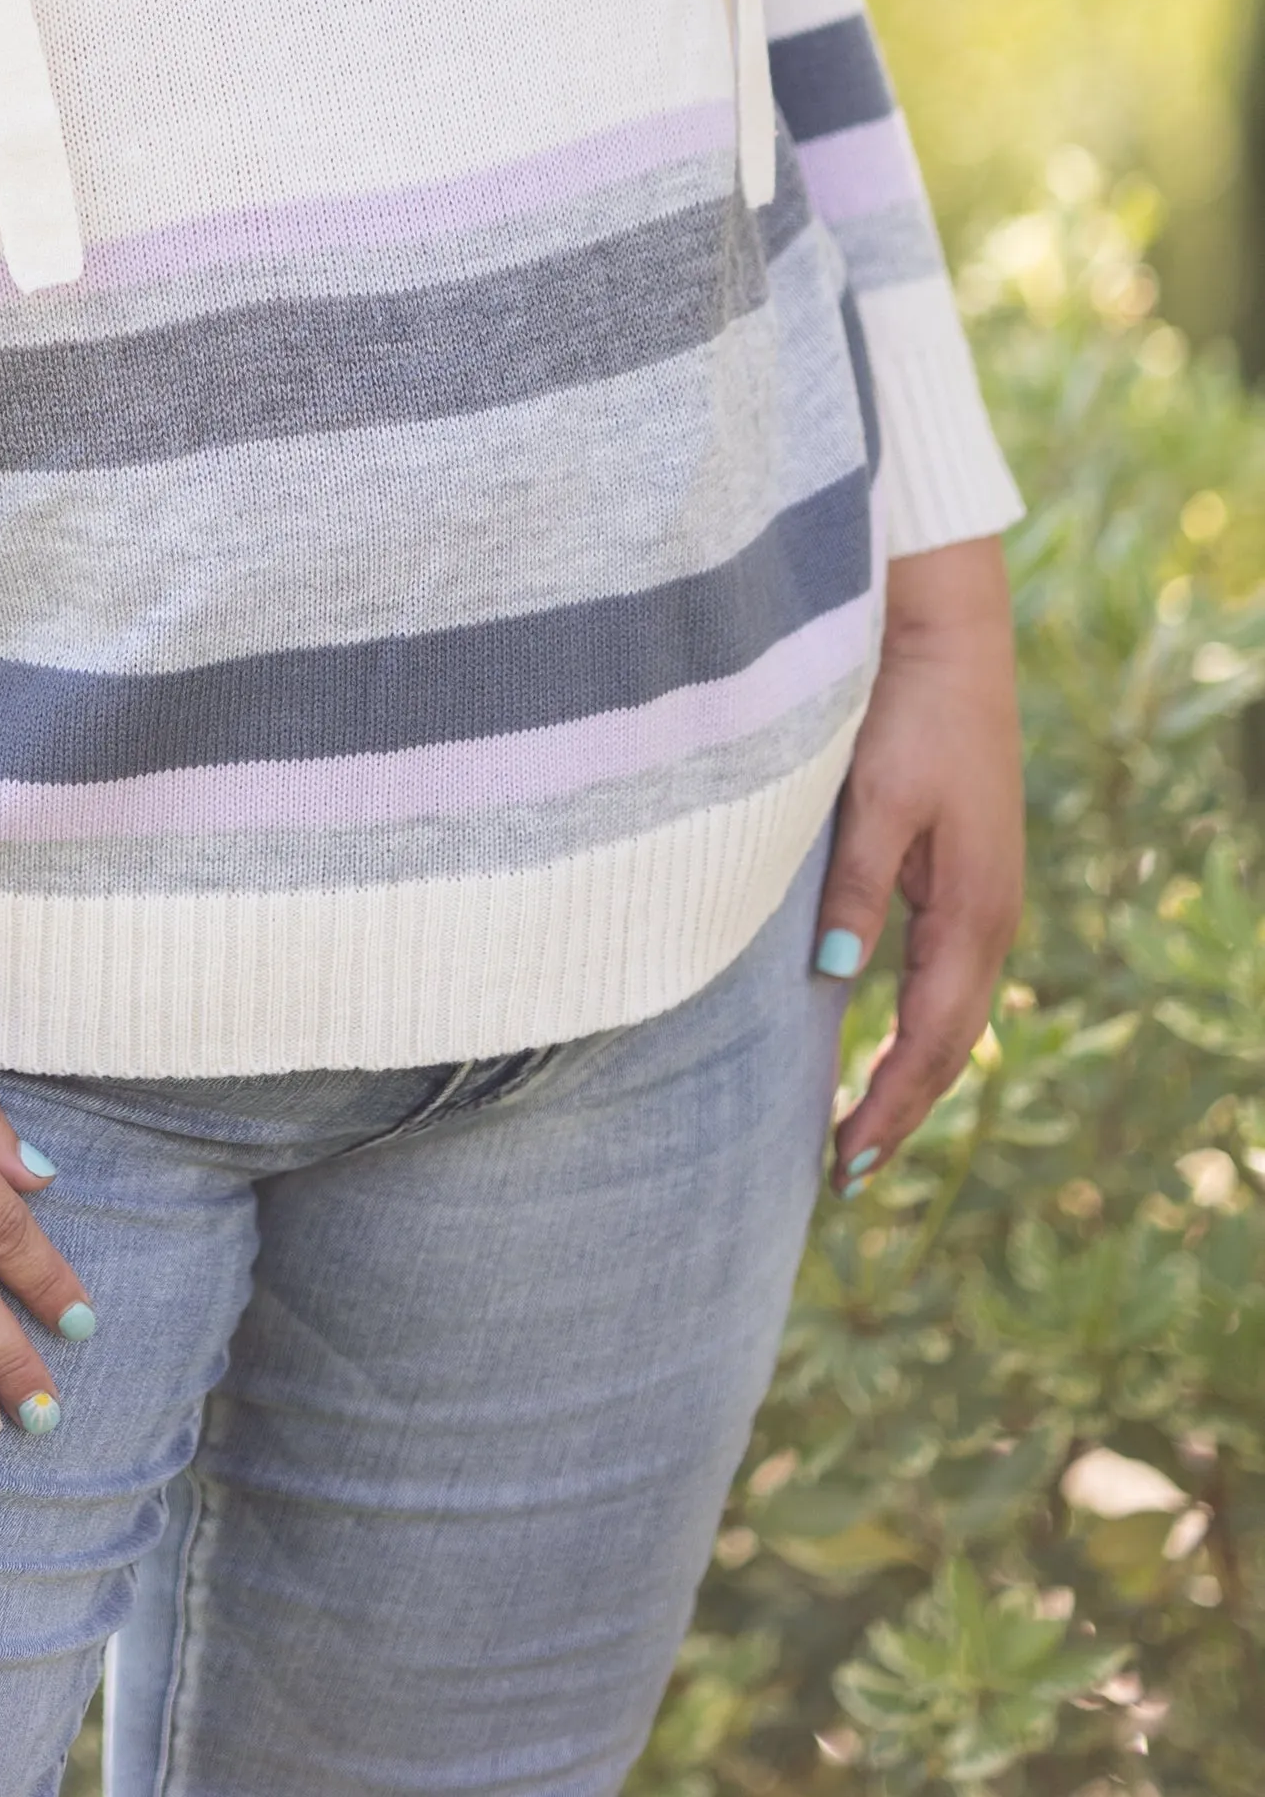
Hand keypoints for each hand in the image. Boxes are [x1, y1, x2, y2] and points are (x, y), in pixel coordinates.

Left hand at [818, 536, 1023, 1191]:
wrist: (949, 643)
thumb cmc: (907, 716)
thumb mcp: (875, 801)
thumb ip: (855, 889)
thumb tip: (831, 983)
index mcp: (972, 913)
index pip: (932, 1041)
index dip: (888, 1106)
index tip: (843, 1161)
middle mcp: (987, 920)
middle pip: (947, 1046)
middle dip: (899, 1112)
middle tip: (842, 1175)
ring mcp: (981, 901)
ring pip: (948, 1016)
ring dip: (908, 1075)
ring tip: (858, 1130)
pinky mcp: (962, 878)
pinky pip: (942, 978)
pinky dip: (913, 1026)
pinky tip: (879, 1040)